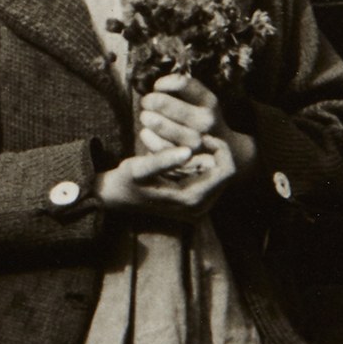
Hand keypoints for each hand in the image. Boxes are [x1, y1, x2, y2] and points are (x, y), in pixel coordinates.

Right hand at [96, 134, 236, 220]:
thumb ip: (163, 160)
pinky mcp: (195, 205)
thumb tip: (188, 151)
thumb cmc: (126, 179)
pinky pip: (211, 180)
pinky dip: (203, 165)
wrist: (116, 197)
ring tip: (190, 143)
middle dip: (215, 152)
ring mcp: (199, 208)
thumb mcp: (139, 167)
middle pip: (226, 173)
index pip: (226, 170)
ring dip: (210, 157)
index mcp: (192, 199)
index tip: (202, 134)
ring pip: (220, 176)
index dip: (219, 148)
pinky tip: (187, 155)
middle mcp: (200, 208)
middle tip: (197, 135)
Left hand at [142, 74, 254, 174]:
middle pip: (172, 107)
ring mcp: (197, 142)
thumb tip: (157, 86)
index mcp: (209, 101)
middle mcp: (206, 121)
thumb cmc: (202, 119)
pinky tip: (146, 133)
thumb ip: (181, 89)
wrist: (226, 151)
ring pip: (167, 128)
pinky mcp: (187, 158)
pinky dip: (151, 139)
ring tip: (145, 117)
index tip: (157, 86)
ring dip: (152, 120)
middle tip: (146, 102)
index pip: (182, 85)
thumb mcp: (201, 100)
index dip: (166, 83)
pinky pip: (163, 148)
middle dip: (154, 102)